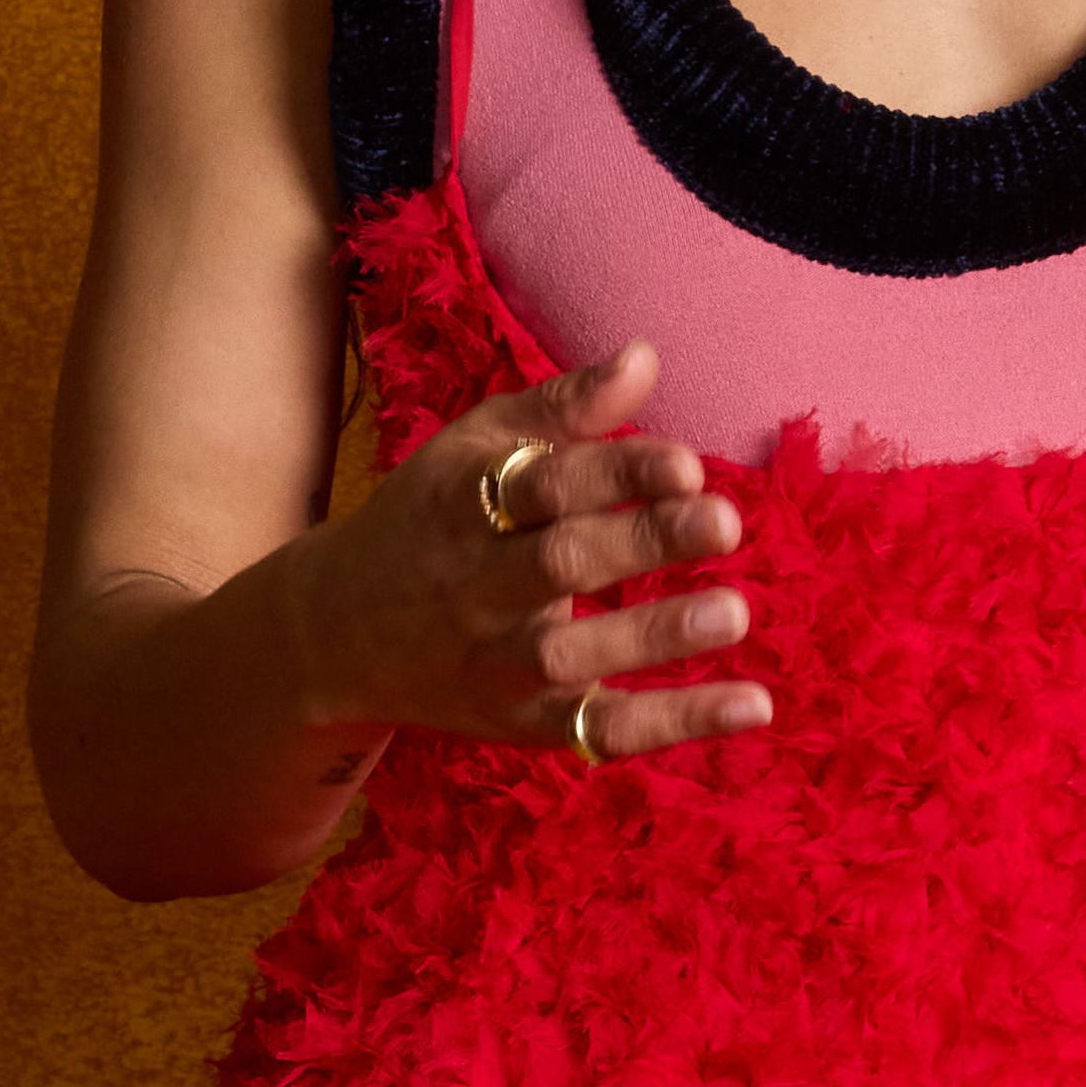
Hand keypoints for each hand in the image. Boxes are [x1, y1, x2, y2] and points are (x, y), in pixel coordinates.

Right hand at [290, 346, 775, 761]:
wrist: (331, 635)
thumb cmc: (430, 520)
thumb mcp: (474, 450)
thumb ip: (564, 408)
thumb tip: (646, 356)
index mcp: (466, 505)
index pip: (544, 485)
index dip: (616, 473)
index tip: (687, 466)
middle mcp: (475, 586)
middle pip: (558, 563)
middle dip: (642, 542)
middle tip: (724, 523)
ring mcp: (495, 662)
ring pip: (570, 655)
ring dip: (654, 636)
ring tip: (737, 612)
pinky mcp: (522, 722)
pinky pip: (599, 730)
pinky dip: (676, 722)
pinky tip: (754, 702)